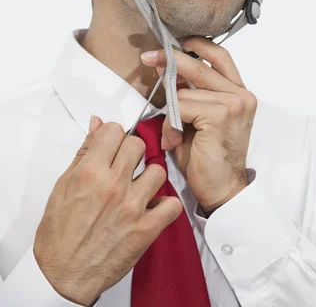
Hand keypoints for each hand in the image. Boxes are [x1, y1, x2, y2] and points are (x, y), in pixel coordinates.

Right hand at [33, 118, 181, 306]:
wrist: (64, 276)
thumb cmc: (59, 236)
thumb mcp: (63, 186)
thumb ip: (84, 152)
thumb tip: (97, 124)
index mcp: (90, 173)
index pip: (115, 130)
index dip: (113, 136)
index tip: (112, 145)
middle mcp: (113, 187)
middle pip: (138, 144)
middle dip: (131, 152)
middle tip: (124, 166)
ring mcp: (132, 208)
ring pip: (158, 171)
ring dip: (149, 177)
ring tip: (138, 187)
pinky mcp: (146, 229)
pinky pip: (172, 205)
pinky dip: (165, 205)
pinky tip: (152, 207)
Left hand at [141, 37, 257, 212]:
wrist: (222, 191)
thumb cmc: (208, 157)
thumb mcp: (199, 118)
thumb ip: (190, 92)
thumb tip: (167, 67)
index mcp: (239, 92)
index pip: (219, 55)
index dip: (195, 45)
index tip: (173, 42)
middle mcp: (241, 94)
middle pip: (199, 64)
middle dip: (169, 60)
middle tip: (147, 58)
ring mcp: (233, 103)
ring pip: (184, 91)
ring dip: (170, 113)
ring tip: (172, 135)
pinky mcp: (220, 115)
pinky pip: (181, 107)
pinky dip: (171, 124)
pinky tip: (175, 141)